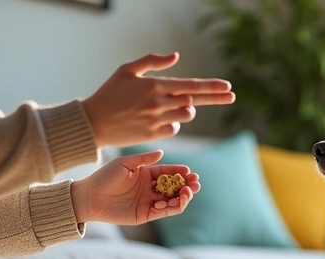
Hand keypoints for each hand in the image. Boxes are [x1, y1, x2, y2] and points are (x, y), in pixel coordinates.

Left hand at [70, 151, 198, 225]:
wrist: (89, 197)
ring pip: (173, 201)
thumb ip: (143, 159)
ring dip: (184, 197)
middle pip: (175, 187)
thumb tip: (162, 153)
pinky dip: (172, 207)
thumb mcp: (124, 164)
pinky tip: (174, 200)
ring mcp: (149, 202)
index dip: (180, 172)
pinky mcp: (146, 214)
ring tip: (188, 192)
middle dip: (187, 185)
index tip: (189, 171)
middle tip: (195, 183)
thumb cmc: (104, 177)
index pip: (168, 173)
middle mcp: (150, 189)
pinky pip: (165, 212)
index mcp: (146, 174)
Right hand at [81, 52, 234, 146]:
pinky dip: (174, 123)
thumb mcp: (127, 70)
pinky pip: (175, 129)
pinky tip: (163, 119)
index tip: (228, 87)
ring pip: (186, 116)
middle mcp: (158, 103)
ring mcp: (156, 120)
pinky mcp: (153, 135)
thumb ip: (153, 61)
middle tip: (231, 96)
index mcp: (154, 85)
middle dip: (214, 98)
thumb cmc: (109, 92)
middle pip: (194, 101)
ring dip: (188, 110)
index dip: (211, 87)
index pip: (190, 86)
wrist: (93, 122)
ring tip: (177, 106)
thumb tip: (176, 56)